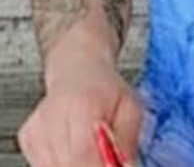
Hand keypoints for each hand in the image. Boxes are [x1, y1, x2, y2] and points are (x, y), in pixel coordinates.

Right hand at [17, 56, 141, 166]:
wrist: (78, 71)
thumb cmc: (106, 90)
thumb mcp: (129, 108)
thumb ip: (126, 140)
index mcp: (83, 102)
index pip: (83, 152)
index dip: (98, 166)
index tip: (111, 165)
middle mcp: (53, 113)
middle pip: (69, 163)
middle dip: (90, 164)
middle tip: (103, 156)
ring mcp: (36, 127)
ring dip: (76, 164)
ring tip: (88, 145)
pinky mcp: (27, 138)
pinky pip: (45, 164)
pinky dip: (62, 161)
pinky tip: (72, 145)